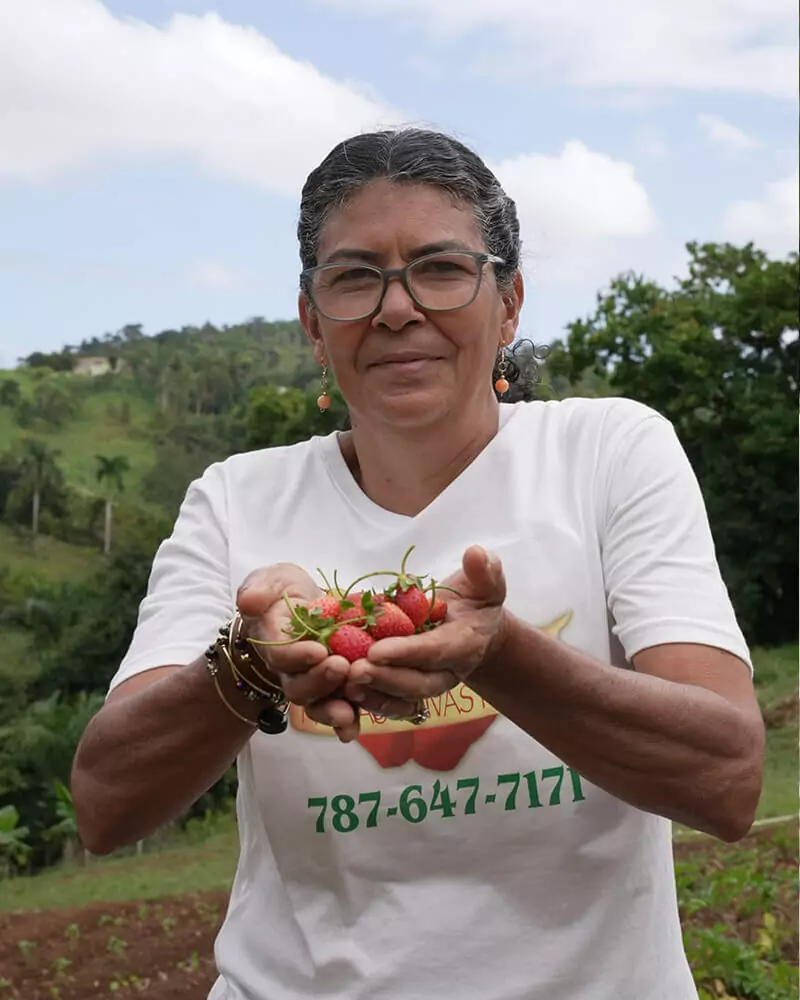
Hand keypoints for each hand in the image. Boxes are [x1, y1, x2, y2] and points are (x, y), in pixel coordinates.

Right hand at [237, 565, 419, 742]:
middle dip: (319, 681)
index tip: (317, 650)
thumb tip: (250, 599)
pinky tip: (353, 728)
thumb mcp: (271, 581)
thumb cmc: (283, 592)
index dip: (296, 656)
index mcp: (273, 642)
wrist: (300, 606)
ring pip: (318, 703)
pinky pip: (339, 708)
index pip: (281, 655)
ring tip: (348, 709)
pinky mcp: (336, 687)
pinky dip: (346, 721)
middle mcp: (291, 669)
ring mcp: (313, 681)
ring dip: (332, 709)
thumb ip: (259, 588)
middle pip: (300, 687)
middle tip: (340, 667)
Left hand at [340, 545, 508, 704]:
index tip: (376, 649)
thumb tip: (476, 553)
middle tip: (354, 670)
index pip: (435, 651)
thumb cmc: (475, 601)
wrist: (475, 629)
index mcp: (465, 644)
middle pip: (417, 683)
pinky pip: (391, 703)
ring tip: (344, 683)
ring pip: (401, 698)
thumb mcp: (485, 582)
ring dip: (373, 693)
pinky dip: (369, 700)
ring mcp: (428, 684)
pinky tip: (344, 691)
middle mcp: (447, 671)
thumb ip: (484, 570)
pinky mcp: (410, 690)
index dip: (406, 652)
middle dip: (385, 678)